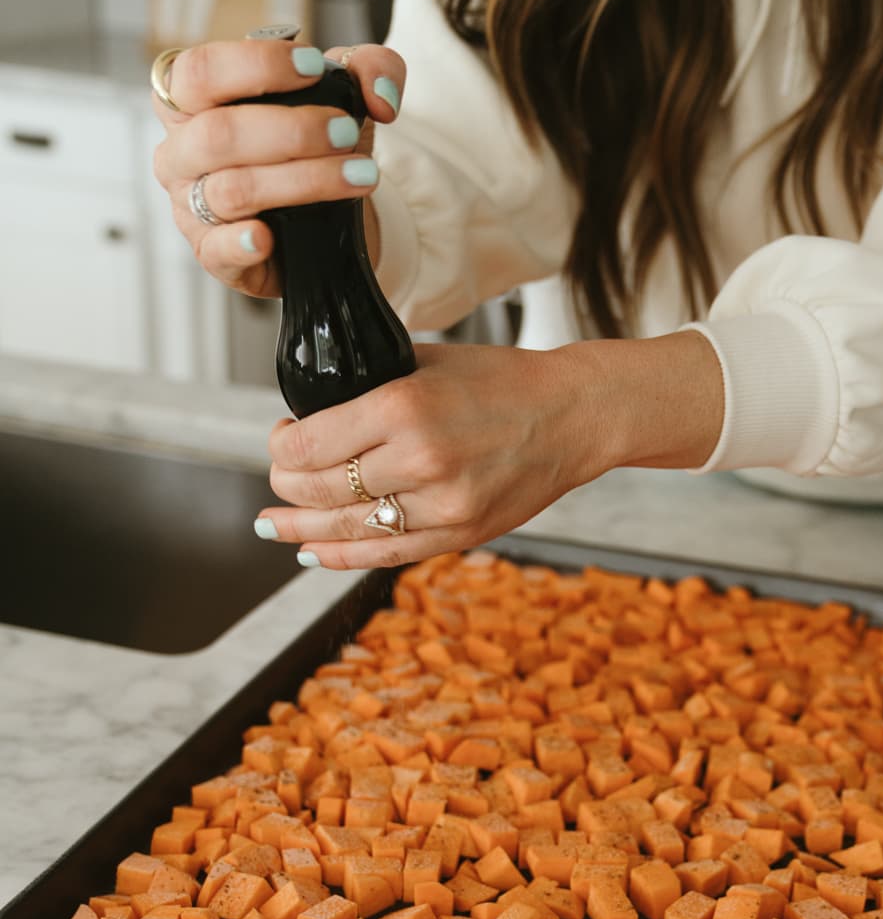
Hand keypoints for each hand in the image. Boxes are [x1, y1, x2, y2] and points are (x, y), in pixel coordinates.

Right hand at [151, 40, 404, 296]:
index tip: (313, 67)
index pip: (200, 70)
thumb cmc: (315, 146)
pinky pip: (218, 249)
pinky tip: (268, 237)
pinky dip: (242, 243)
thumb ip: (370, 71)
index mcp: (193, 100)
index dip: (255, 65)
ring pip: (234, 190)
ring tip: (359, 176)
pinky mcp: (212, 253)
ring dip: (304, 181)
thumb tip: (381, 97)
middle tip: (346, 132)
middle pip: (218, 133)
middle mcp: (181, 151)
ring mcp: (191, 206)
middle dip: (292, 130)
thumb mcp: (346, 95)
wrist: (328, 218)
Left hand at [254, 332, 724, 568]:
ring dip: (302, 528)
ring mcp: (441, 506)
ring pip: (347, 528)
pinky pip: (385, 554)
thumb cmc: (503, 382)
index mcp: (402, 407)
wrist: (573, 415)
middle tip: (279, 475)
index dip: (279, 445)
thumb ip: (369, 389)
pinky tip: (313, 553)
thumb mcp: (426, 362)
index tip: (280, 436)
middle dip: (286, 484)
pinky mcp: (459, 534)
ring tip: (273, 525)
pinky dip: (342, 556)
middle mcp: (418, 461)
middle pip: (319, 488)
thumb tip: (311, 415)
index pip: (307, 443)